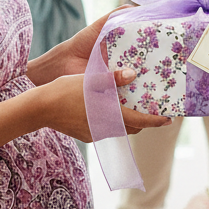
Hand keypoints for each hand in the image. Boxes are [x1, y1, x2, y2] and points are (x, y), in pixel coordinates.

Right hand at [39, 70, 171, 141]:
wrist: (39, 108)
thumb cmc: (65, 91)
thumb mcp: (91, 80)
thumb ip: (113, 78)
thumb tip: (132, 74)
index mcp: (110, 116)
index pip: (140, 122)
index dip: (155, 121)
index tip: (169, 119)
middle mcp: (105, 129)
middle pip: (131, 127)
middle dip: (143, 121)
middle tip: (152, 109)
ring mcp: (94, 134)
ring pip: (118, 129)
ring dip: (127, 121)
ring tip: (132, 107)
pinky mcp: (84, 134)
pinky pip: (105, 128)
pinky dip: (113, 120)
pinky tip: (108, 108)